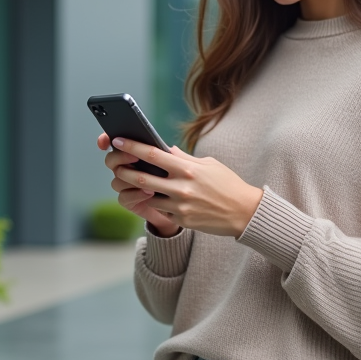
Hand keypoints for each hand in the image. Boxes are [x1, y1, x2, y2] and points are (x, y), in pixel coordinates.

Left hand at [105, 136, 263, 237]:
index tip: (118, 140)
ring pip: (148, 197)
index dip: (132, 146)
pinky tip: (158, 199)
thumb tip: (165, 150)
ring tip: (133, 183)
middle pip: (141, 178)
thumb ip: (184, 158)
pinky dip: (157, 203)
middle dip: (124, 171)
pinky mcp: (182, 220)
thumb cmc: (227, 184)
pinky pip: (162, 210)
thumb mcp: (208, 165)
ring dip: (139, 190)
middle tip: (116, 166)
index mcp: (187, 168)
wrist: (244, 212)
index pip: (152, 154)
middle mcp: (181, 187)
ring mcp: (180, 206)